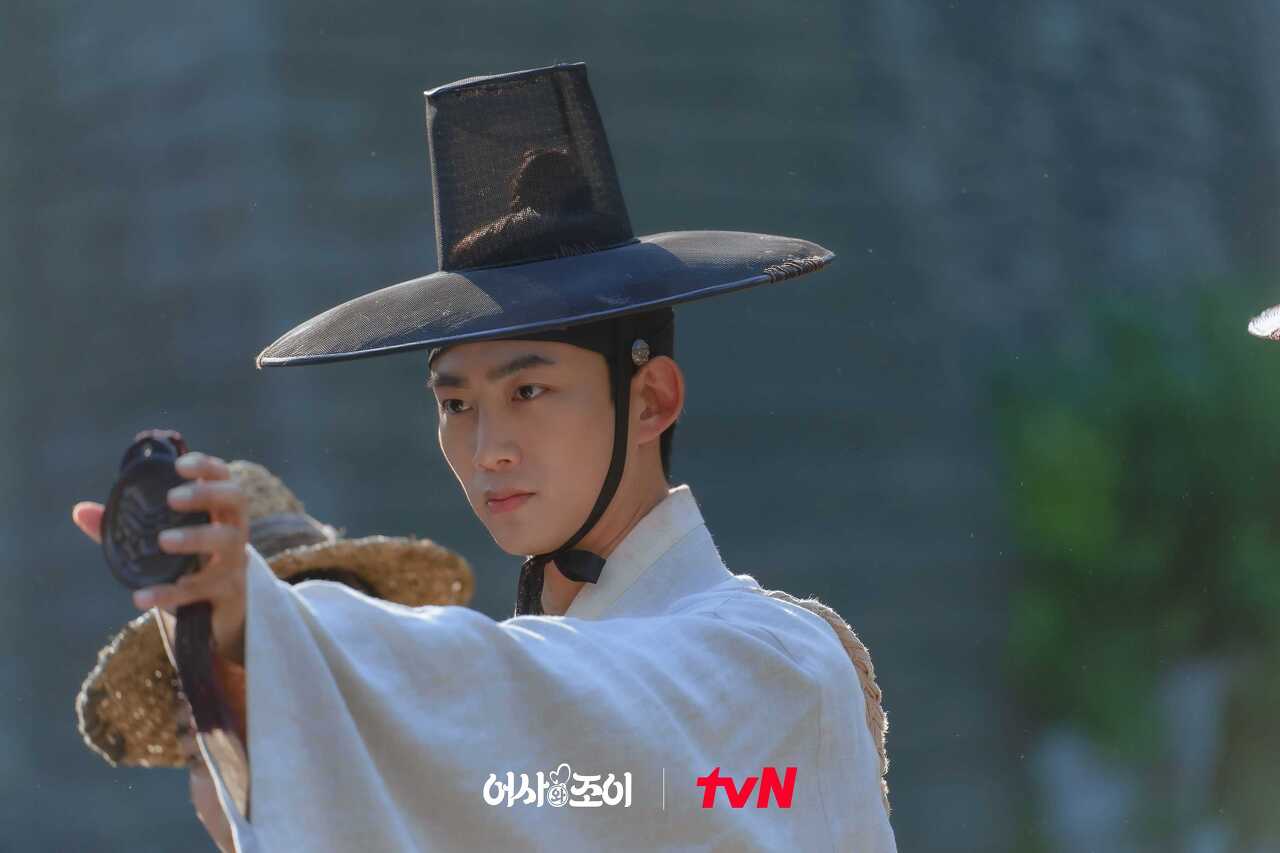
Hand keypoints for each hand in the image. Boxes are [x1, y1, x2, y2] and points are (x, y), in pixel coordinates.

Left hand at [72, 452, 249, 663]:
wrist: (215, 614)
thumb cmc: (187, 566)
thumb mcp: (160, 543)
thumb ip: (125, 526)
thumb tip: (81, 511)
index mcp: (218, 511)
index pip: (222, 477)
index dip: (206, 466)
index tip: (178, 465)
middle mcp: (234, 529)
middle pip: (236, 499)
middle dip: (206, 493)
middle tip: (172, 498)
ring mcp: (235, 561)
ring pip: (226, 541)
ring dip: (196, 537)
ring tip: (164, 541)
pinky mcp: (228, 592)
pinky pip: (201, 590)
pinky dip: (170, 593)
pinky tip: (142, 596)